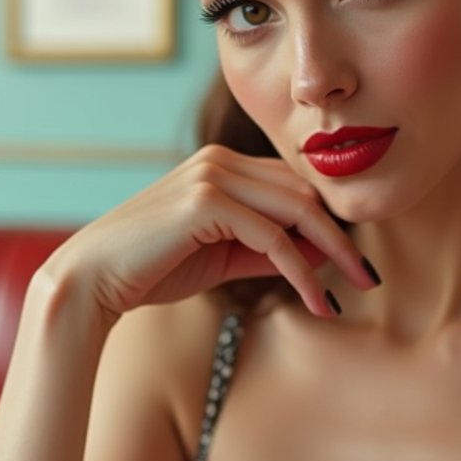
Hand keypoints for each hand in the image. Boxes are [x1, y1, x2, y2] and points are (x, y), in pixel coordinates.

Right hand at [45, 145, 376, 323]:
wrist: (92, 282)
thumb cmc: (150, 270)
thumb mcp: (220, 258)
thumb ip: (266, 252)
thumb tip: (319, 256)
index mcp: (220, 165)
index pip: (292, 186)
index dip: (329, 222)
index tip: (354, 262)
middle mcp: (218, 161)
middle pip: (303, 192)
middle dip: (341, 236)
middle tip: (368, 277)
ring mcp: (212, 177)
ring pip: (296, 211)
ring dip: (331, 254)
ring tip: (353, 289)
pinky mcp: (206, 202)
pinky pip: (274, 237)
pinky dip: (302, 271)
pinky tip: (317, 300)